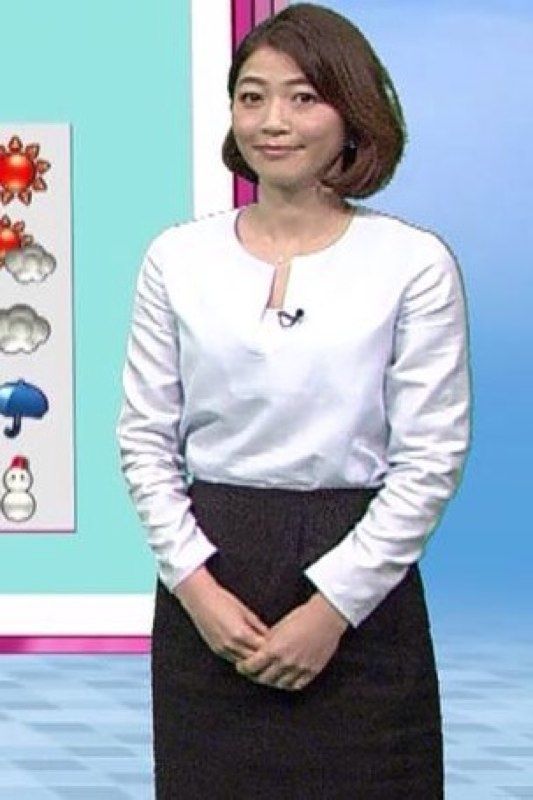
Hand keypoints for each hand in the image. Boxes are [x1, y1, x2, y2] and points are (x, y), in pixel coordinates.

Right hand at [174, 567, 268, 663]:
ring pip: (242, 663)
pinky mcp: (216, 650)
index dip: (271, 649)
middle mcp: (231, 644)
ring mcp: (222, 649)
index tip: (278, 646)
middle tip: (272, 654)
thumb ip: (258, 626)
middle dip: (263, 657)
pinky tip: (248, 654)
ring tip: (262, 656)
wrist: (201, 599)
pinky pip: (233, 660)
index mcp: (241, 633)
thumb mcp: (245, 611)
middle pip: (253, 659)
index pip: (262, 649)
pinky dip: (241, 659)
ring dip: (252, 661)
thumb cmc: (223, 600)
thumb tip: (270, 635)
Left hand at [235, 593, 349, 691]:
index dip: (244, 668)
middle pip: (263, 678)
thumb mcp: (279, 627)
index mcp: (274, 649)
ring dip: (271, 681)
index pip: (252, 666)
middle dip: (255, 676)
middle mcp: (285, 662)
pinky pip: (296, 685)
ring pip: (279, 684)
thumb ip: (267, 642)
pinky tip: (284, 679)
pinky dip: (287, 684)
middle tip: (253, 673)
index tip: (242, 666)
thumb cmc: (302, 616)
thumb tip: (259, 651)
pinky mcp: (312, 671)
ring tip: (268, 676)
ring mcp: (299, 668)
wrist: (326, 616)